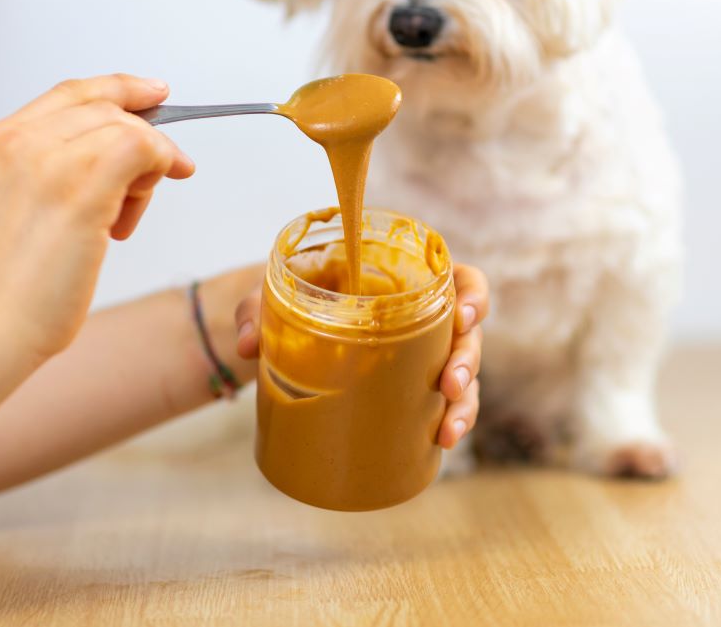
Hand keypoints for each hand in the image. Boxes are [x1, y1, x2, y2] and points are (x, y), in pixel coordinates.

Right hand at [0, 74, 193, 366]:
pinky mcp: (80, 187)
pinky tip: (127, 221)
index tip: (155, 94)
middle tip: (154, 182)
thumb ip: (63, 165)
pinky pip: (143, 149)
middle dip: (142, 144)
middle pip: (107, 108)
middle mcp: (19, 139)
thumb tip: (135, 147)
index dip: (121, 89)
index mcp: (0, 140)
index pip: (73, 93)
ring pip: (129, 129)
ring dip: (145, 173)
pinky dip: (155, 175)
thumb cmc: (17, 283)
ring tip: (119, 222)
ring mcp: (47, 159)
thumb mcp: (29, 204)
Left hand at [234, 263, 489, 449]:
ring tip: (447, 431)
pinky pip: (444, 402)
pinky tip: (440, 442)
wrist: (283, 325)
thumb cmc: (291, 295)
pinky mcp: (412, 385)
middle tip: (449, 384)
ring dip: (464, 403)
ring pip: (464, 374)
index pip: (462, 279)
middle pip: (468, 334)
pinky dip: (448, 422)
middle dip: (467, 361)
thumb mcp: (272, 293)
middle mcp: (425, 315)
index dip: (473, 295)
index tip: (464, 314)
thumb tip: (246, 346)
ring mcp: (423, 353)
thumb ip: (257, 310)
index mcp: (407, 278)